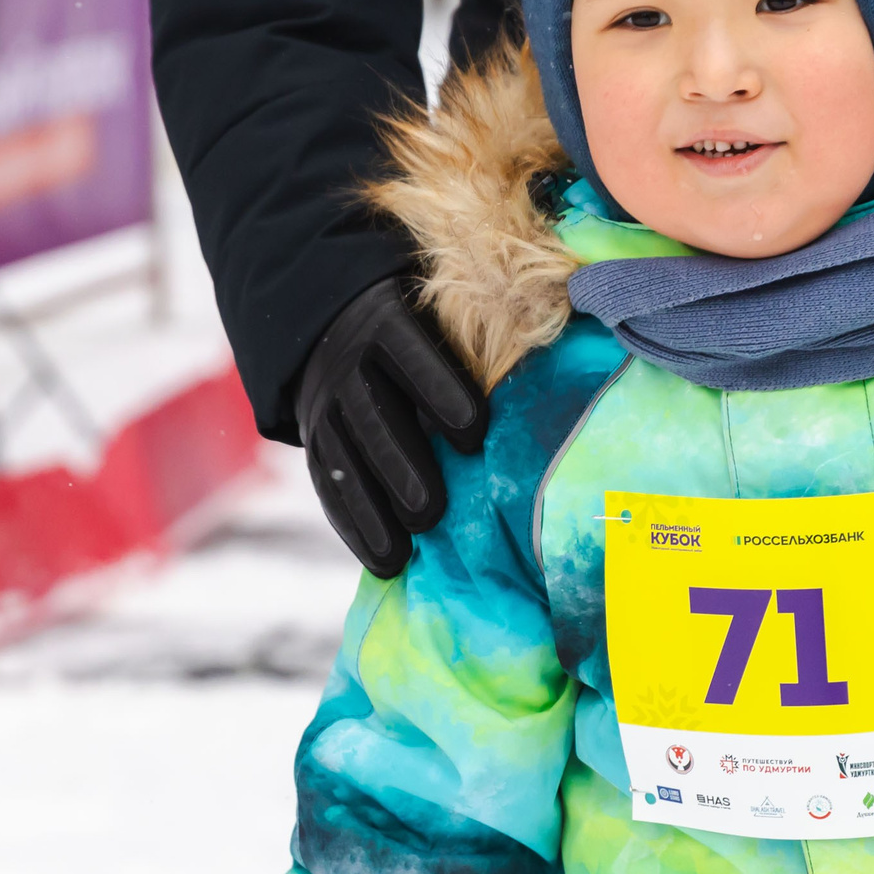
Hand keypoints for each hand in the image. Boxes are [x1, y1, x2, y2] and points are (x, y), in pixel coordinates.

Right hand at [296, 278, 486, 576]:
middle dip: (401, 466)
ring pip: (343, 458)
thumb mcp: (438, 312)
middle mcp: (350, 365)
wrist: (329, 320)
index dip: (441, 392)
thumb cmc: (418, 325)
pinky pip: (327, 485)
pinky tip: (381, 560)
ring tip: (400, 554)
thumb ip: (481, 333)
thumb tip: (558, 345)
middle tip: (431, 511)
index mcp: (387, 324)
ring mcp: (326, 406)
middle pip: (372, 416)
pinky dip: (353, 526)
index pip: (412, 356)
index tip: (474, 434)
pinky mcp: (315, 441)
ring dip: (371, 509)